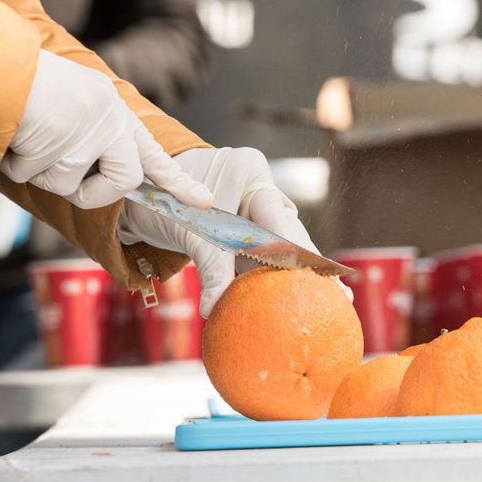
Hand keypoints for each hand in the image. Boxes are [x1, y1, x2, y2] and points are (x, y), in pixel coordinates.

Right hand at [0, 50, 210, 209]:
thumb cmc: (25, 86)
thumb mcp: (72, 105)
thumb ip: (92, 137)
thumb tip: (104, 178)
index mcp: (113, 111)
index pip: (151, 152)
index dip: (176, 181)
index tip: (202, 200)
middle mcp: (108, 120)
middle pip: (123, 180)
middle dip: (94, 193)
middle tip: (64, 171)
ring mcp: (87, 133)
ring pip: (69, 185)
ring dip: (40, 172)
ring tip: (28, 137)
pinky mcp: (61, 145)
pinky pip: (36, 178)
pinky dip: (17, 165)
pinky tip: (13, 136)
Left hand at [117, 147, 349, 317]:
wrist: (141, 188)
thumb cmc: (161, 197)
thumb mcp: (187, 230)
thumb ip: (209, 268)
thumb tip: (216, 309)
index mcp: (249, 172)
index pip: (280, 220)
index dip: (301, 254)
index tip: (322, 277)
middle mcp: (259, 185)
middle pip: (290, 232)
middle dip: (312, 266)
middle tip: (341, 295)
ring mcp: (255, 203)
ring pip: (282, 243)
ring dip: (298, 273)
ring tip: (333, 299)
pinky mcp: (247, 223)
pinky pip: (265, 250)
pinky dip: (274, 273)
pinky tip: (299, 294)